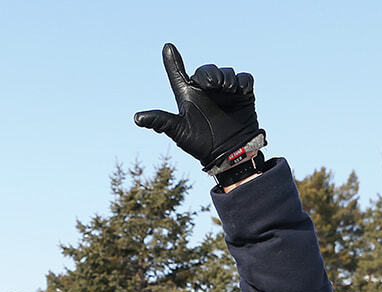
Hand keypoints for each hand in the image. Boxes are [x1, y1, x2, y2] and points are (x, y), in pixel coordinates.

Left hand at [134, 44, 263, 170]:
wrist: (228, 154)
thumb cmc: (201, 144)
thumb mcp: (179, 132)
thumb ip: (161, 122)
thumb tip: (136, 118)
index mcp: (188, 96)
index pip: (178, 74)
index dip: (172, 61)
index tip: (167, 47)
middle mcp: (205, 91)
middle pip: (206, 70)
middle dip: (209, 74)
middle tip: (212, 85)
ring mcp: (225, 92)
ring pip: (226, 72)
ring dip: (226, 77)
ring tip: (227, 90)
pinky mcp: (243, 95)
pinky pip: (245, 79)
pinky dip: (243, 81)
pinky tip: (239, 91)